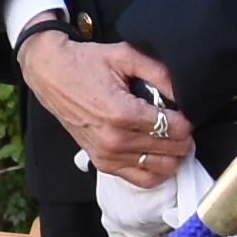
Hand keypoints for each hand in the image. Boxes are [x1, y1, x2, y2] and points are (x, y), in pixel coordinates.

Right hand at [24, 26, 191, 190]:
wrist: (50, 75)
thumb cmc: (85, 63)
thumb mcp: (125, 56)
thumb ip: (159, 73)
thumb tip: (185, 93)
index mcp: (122, 113)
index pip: (176, 129)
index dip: (187, 120)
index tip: (182, 111)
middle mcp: (116, 140)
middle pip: (173, 150)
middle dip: (183, 135)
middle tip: (177, 121)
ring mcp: (108, 155)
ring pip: (163, 168)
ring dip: (173, 153)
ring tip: (168, 136)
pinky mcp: (102, 163)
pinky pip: (142, 180)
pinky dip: (156, 169)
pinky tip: (156, 153)